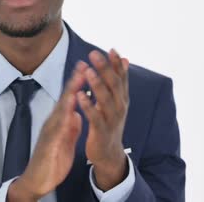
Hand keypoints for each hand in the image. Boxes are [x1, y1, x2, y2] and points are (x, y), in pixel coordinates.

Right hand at [7, 62, 85, 200]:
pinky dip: (64, 119)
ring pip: (61, 109)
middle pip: (65, 98)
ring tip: (79, 79)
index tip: (89, 66)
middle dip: (74, 81)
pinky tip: (70, 110)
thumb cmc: (52, 158)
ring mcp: (50, 132)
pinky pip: (57, 130)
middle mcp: (54, 122)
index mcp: (61, 121)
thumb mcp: (65, 138)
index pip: (71, 98)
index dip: (79, 83)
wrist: (38, 179)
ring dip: (69, 93)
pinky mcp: (49, 144)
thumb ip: (70, 124)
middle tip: (84, 63)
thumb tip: (77, 112)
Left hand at [76, 49, 129, 190]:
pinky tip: (80, 95)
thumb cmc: (109, 122)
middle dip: (105, 68)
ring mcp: (112, 119)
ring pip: (106, 99)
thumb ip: (118, 80)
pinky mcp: (101, 131)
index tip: (111, 49)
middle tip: (94, 54)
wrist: (109, 153)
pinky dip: (88, 106)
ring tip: (87, 70)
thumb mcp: (116, 100)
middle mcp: (120, 107)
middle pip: (114, 85)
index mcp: (122, 98)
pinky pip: (95, 117)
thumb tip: (124, 58)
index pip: (121, 77)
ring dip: (96, 84)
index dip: (117, 64)